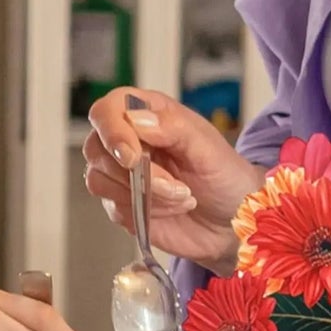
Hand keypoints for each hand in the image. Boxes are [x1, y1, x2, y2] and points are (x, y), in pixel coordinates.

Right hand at [83, 88, 262, 273]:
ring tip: (182, 197)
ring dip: (144, 195)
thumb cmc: (225, 176)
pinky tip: (173, 209)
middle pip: (96, 148)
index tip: (132, 157)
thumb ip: (174, 127)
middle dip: (137, 174)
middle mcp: (128, 140)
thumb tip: (137, 119)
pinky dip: (145, 212)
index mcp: (147, 114)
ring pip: (100, 181)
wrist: (233, 219)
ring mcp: (121, 174)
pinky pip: (114, 208)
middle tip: (176, 186)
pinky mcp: (122, 203)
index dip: (112, 132)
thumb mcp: (208, 147)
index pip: (106, 111)